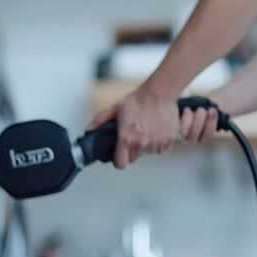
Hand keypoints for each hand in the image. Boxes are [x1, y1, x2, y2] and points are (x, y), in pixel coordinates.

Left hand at [87, 88, 218, 169]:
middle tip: (133, 136)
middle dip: (132, 150)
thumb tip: (88, 129)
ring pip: (148, 153)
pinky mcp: (168, 140)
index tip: (120, 156)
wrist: (159, 93)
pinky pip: (162, 149)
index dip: (119, 160)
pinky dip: (159, 143)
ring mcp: (156, 143)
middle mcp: (141, 143)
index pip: (121, 163)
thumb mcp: (115, 109)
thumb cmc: (138, 100)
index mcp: (126, 138)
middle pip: (134, 158)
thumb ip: (100, 120)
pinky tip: (156, 131)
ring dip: (146, 146)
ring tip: (146, 131)